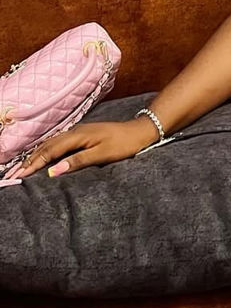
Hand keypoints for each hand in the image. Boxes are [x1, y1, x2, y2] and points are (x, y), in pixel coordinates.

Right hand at [6, 118, 157, 180]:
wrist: (141, 131)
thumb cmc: (123, 144)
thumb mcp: (101, 154)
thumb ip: (77, 161)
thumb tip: (53, 171)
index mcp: (78, 136)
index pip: (49, 151)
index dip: (32, 164)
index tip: (18, 176)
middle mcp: (75, 131)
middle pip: (46, 146)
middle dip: (29, 160)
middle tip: (13, 174)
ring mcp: (79, 131)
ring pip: (51, 143)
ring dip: (36, 155)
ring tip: (22, 167)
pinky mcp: (83, 135)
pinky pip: (59, 142)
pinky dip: (46, 150)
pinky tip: (43, 156)